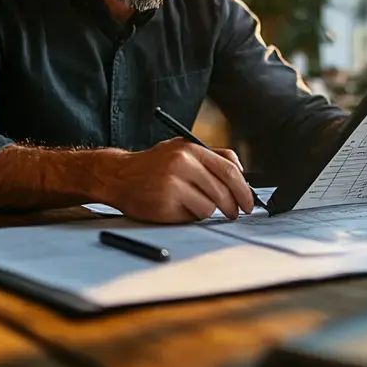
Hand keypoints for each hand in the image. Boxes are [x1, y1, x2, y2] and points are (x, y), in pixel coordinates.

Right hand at [91, 139, 253, 222]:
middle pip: (223, 191)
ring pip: (209, 206)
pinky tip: (178, 209)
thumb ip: (211, 157)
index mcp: (191, 150)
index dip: (244, 189)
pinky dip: (190, 216)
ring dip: (207, 210)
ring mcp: (173, 185)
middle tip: (235, 213)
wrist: (117, 176)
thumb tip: (241, 172)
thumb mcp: (181, 149)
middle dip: (234, 206)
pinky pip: (192, 216)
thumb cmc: (153, 165)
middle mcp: (183, 165)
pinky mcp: (165, 204)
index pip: (229, 170)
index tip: (248, 200)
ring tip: (193, 205)